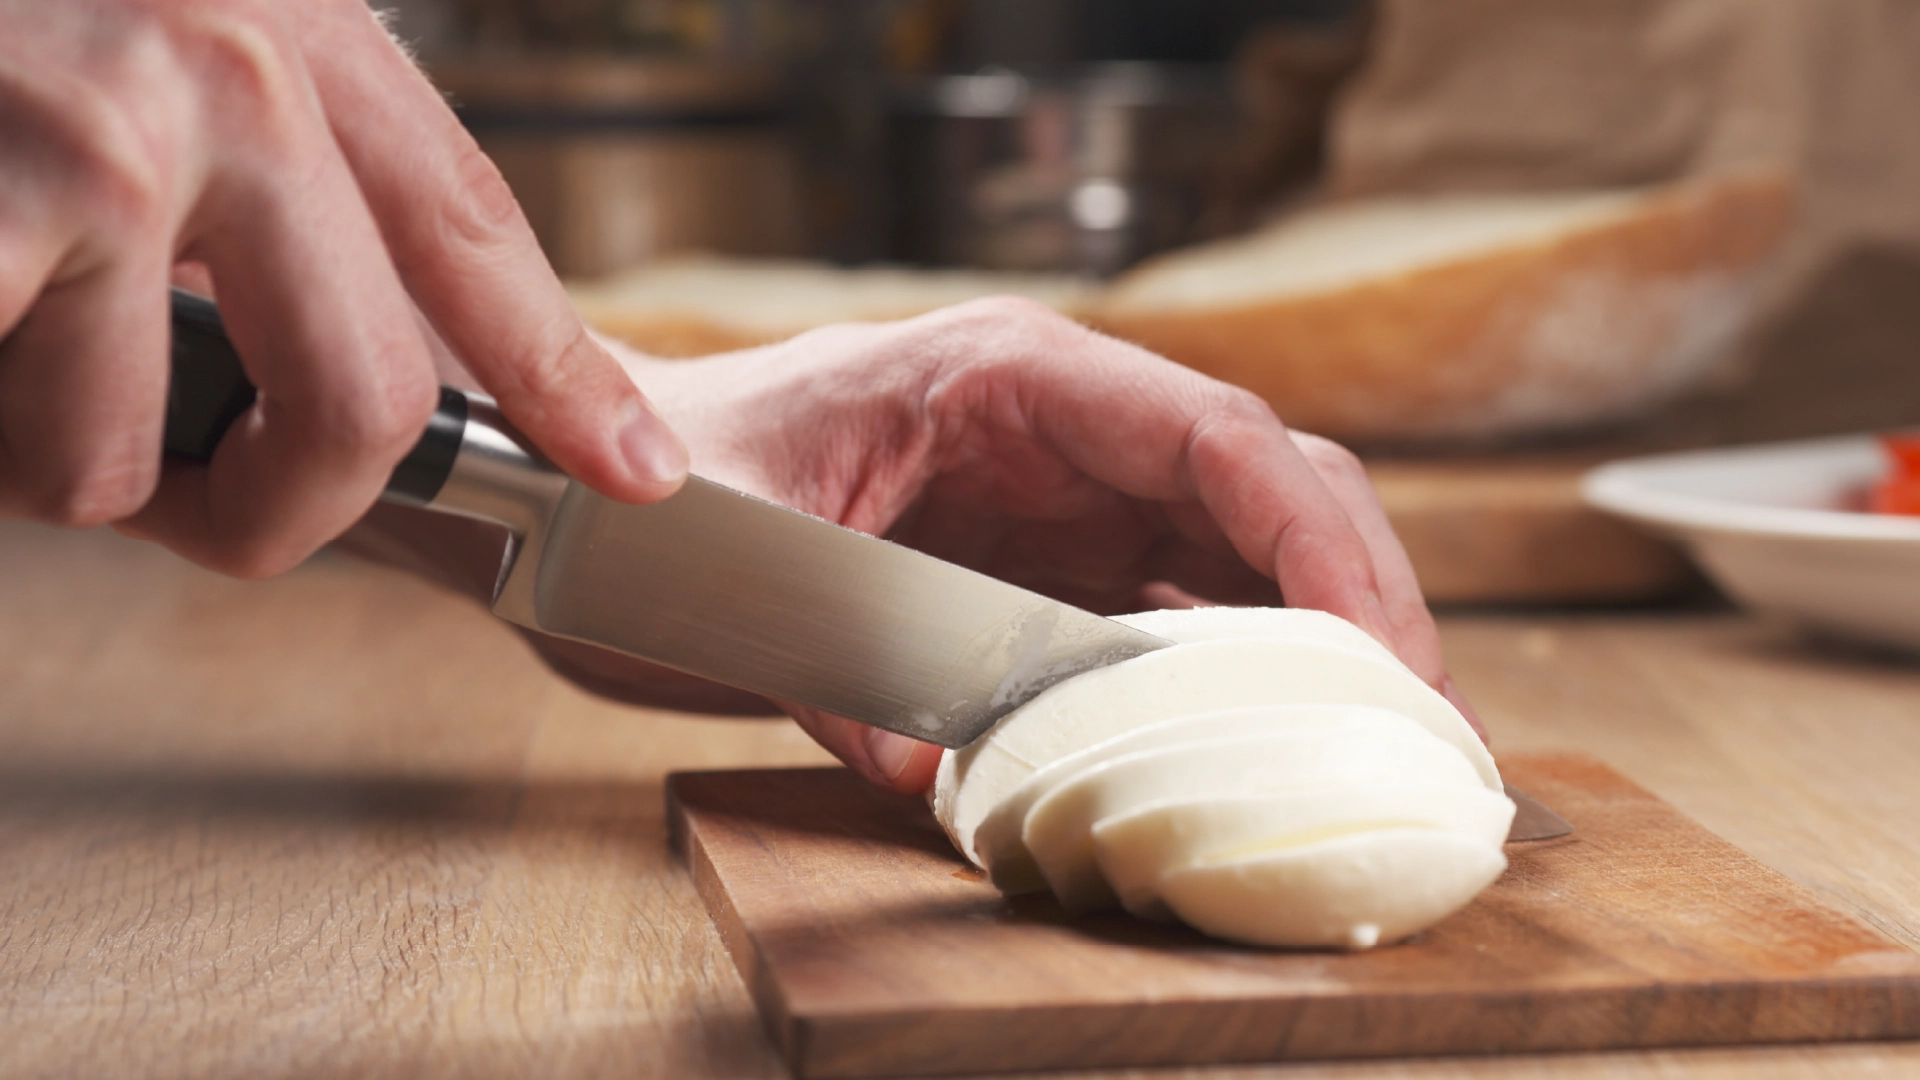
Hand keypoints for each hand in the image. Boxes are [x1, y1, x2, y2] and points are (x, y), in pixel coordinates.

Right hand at [0, 0, 685, 575]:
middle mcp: (226, 68)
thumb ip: (254, 176)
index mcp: (284, 21)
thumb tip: (325, 364)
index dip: (566, 373)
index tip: (633, 469)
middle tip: (212, 515)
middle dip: (283, 509)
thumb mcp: (139, 39)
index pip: (474, 230)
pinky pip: (33, 442)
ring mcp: (103, 140)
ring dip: (49, 454)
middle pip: (371, 402)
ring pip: (138, 453)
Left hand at [583, 298, 1473, 791]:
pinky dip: (1235, 678)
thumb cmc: (662, 495)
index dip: (1318, 538)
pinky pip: (1172, 619)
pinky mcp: (1045, 573)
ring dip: (1318, 644)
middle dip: (1360, 596)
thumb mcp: (738, 558)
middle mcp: (1063, 431)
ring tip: (1377, 752)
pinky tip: (1267, 750)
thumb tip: (935, 769)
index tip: (1382, 650)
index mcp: (1010, 375)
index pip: (1215, 433)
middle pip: (1267, 489)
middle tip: (1422, 725)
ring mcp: (1064, 502)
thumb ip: (838, 657)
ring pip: (1242, 555)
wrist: (596, 503)